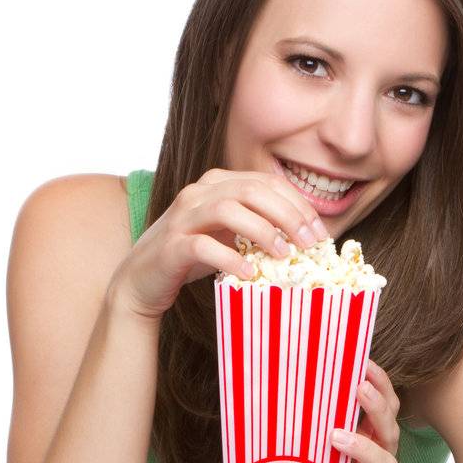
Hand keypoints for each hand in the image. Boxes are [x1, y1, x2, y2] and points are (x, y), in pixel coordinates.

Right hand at [114, 168, 327, 320]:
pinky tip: (248, 274)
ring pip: (228, 208)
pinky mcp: (171, 246)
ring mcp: (182, 217)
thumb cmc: (191, 258)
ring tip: (284, 256)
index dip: (298, 205)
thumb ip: (259, 228)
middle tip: (310, 244)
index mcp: (216, 184)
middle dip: (288, 215)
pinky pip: (202, 245)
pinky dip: (229, 258)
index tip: (320, 233)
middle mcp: (198, 193)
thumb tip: (306, 239)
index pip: (267, 182)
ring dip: (262, 231)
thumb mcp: (229, 236)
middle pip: (252, 190)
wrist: (142, 280)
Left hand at [306, 358, 400, 462]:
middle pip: (391, 430)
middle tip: (357, 387)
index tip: (362, 360)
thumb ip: (303, 445)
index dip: (379, 384)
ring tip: (336, 435)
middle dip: (378, 405)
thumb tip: (262, 410)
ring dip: (363, 447)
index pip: (384, 410)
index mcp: (368, 450)